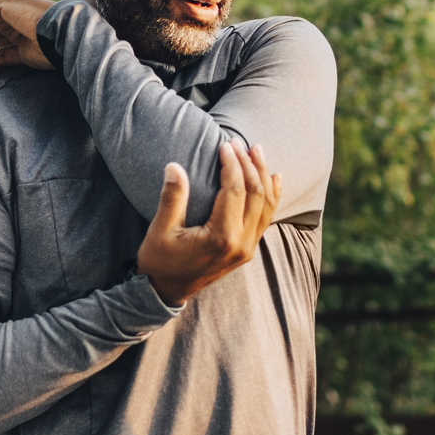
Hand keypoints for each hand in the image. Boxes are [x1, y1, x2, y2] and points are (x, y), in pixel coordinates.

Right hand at [138, 142, 282, 305]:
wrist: (166, 292)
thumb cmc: (160, 262)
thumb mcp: (160, 230)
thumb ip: (172, 198)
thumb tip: (174, 166)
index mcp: (221, 237)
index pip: (235, 191)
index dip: (232, 164)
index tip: (224, 144)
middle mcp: (241, 244)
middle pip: (256, 195)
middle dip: (249, 164)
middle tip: (239, 142)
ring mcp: (247, 248)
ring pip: (266, 205)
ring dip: (263, 176)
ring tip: (257, 151)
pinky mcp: (246, 249)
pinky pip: (266, 218)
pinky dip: (271, 196)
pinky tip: (274, 177)